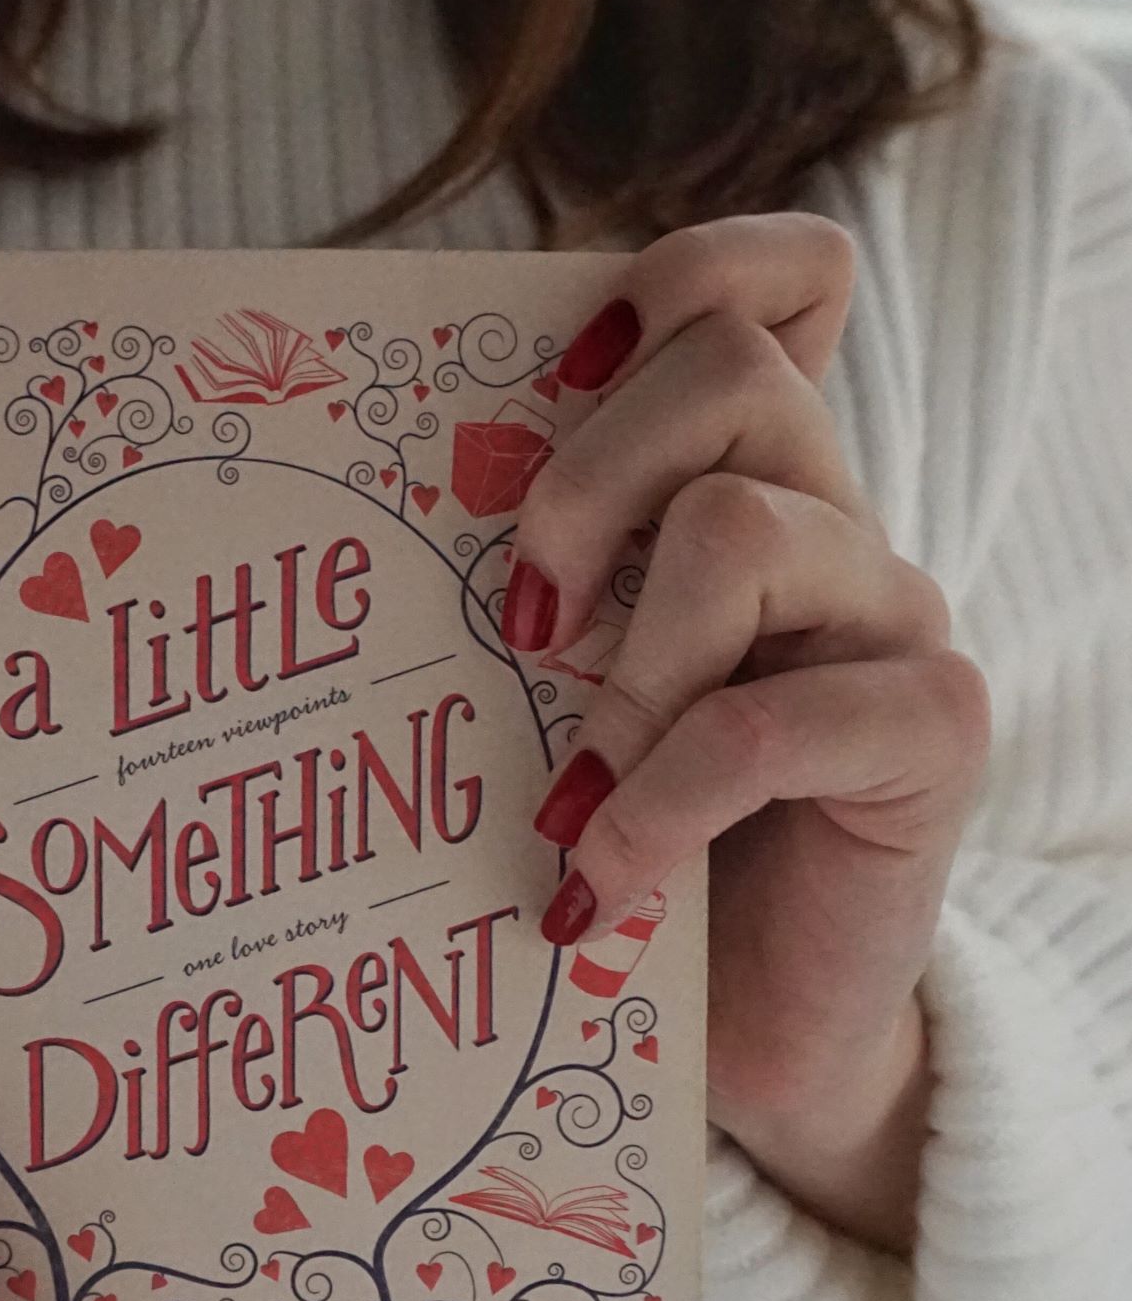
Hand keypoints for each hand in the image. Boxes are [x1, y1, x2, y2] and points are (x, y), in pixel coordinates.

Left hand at [510, 217, 990, 1245]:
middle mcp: (830, 524)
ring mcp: (892, 620)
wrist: (747, 1024)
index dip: (678, 277)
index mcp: (744, 483)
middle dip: (585, 481)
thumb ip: (534, 592)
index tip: (559, 373)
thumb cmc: (629, 844)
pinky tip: (600, 884)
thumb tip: (371, 517)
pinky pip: (766, 722)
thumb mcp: (560, 694)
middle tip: (517, 623)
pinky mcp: (929, 735)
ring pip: (745, 529)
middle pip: (735, 369)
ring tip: (565, 794)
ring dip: (622, 670)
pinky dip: (657, 804)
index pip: (780, 284)